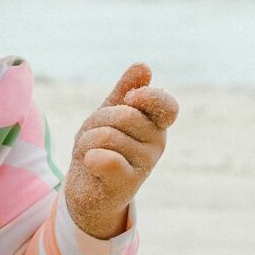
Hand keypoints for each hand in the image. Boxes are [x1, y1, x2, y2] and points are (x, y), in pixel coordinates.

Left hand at [65, 62, 177, 239]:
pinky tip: (91, 164)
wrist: (87, 188)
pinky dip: (91, 157)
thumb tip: (144, 67)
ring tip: (91, 153)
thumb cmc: (100, 146)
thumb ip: (125, 90)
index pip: (167, 106)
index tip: (130, 98)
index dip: (148, 97)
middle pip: (125, 115)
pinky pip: (106, 158)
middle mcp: (157, 144)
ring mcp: (145, 165)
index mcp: (155, 124)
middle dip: (99, 120)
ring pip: (107, 136)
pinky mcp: (127, 184)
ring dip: (87, 141)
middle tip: (94, 134)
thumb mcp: (109, 113)